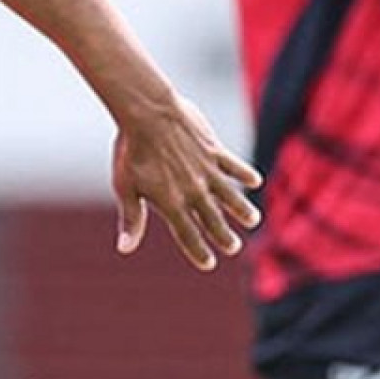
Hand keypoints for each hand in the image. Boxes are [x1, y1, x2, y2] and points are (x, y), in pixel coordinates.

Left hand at [111, 95, 262, 271]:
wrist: (147, 114)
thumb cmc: (131, 151)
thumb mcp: (125, 188)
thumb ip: (131, 219)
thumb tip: (125, 249)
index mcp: (171, 203)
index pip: (188, 235)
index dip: (198, 251)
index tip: (208, 264)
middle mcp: (193, 190)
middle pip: (212, 219)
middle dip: (223, 236)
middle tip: (234, 248)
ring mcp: (206, 170)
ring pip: (229, 196)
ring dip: (241, 210)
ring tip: (252, 221)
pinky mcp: (214, 150)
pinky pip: (233, 165)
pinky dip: (244, 174)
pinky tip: (254, 182)